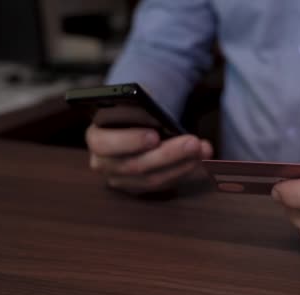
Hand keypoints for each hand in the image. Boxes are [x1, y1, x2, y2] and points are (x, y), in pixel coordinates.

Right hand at [85, 109, 212, 194]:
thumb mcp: (133, 100)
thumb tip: (155, 110)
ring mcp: (122, 180)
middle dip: (168, 154)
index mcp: (96, 138)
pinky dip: (185, 171)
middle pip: (136, 166)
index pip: (105, 144)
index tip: (155, 135)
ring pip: (154, 179)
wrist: (136, 121)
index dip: (130, 141)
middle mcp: (104, 164)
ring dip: (182, 165)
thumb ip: (139, 104)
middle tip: (193, 143)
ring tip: (203, 150)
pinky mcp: (141, 188)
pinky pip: (165, 184)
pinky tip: (203, 160)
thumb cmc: (134, 109)